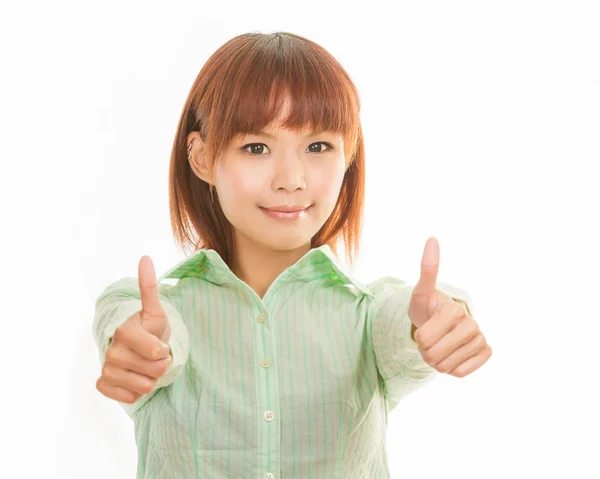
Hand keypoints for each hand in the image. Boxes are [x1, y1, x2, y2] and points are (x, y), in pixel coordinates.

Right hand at [96, 255, 172, 403]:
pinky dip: (136, 392)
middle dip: (161, 366)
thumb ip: (149, 288)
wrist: (136, 349)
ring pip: (144, 387)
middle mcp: (112, 349)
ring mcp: (106, 368)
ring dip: (151, 379)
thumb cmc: (150, 330)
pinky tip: (133, 377)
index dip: (165, 351)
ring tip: (145, 365)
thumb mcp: (156, 312)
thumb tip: (145, 258)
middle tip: (154, 356)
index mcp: (126, 330)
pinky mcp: (103, 384)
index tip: (159, 343)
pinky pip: (129, 398)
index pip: (157, 352)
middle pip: (155, 372)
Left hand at [407, 237, 491, 377]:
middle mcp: (471, 323)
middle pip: (434, 356)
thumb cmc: (427, 308)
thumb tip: (432, 239)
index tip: (424, 328)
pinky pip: (461, 372)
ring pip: (446, 367)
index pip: (424, 340)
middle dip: (426, 352)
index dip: (418, 339)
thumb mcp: (421, 292)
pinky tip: (453, 354)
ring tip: (440, 346)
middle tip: (430, 339)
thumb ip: (427, 269)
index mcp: (453, 310)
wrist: (442, 322)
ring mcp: (480, 338)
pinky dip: (452, 368)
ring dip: (438, 361)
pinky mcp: (486, 351)